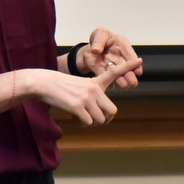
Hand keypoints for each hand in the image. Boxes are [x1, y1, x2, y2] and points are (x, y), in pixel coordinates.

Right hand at [20, 58, 143, 126]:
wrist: (43, 83)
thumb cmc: (60, 87)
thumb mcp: (80, 86)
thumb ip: (93, 95)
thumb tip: (101, 114)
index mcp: (96, 82)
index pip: (115, 72)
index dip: (127, 67)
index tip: (140, 60)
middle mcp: (94, 89)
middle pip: (112, 111)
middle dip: (105, 119)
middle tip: (96, 119)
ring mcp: (87, 98)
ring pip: (99, 120)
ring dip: (91, 123)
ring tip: (81, 116)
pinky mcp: (78, 106)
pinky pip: (87, 123)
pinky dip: (82, 124)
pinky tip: (74, 117)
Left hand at [76, 28, 142, 87]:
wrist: (92, 48)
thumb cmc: (100, 38)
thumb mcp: (99, 33)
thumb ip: (98, 41)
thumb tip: (96, 50)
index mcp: (122, 44)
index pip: (130, 54)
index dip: (134, 63)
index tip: (138, 71)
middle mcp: (120, 57)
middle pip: (126, 66)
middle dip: (130, 75)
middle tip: (133, 82)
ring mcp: (113, 65)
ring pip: (118, 74)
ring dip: (121, 80)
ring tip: (125, 85)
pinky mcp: (105, 72)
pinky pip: (107, 77)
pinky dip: (109, 82)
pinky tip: (111, 86)